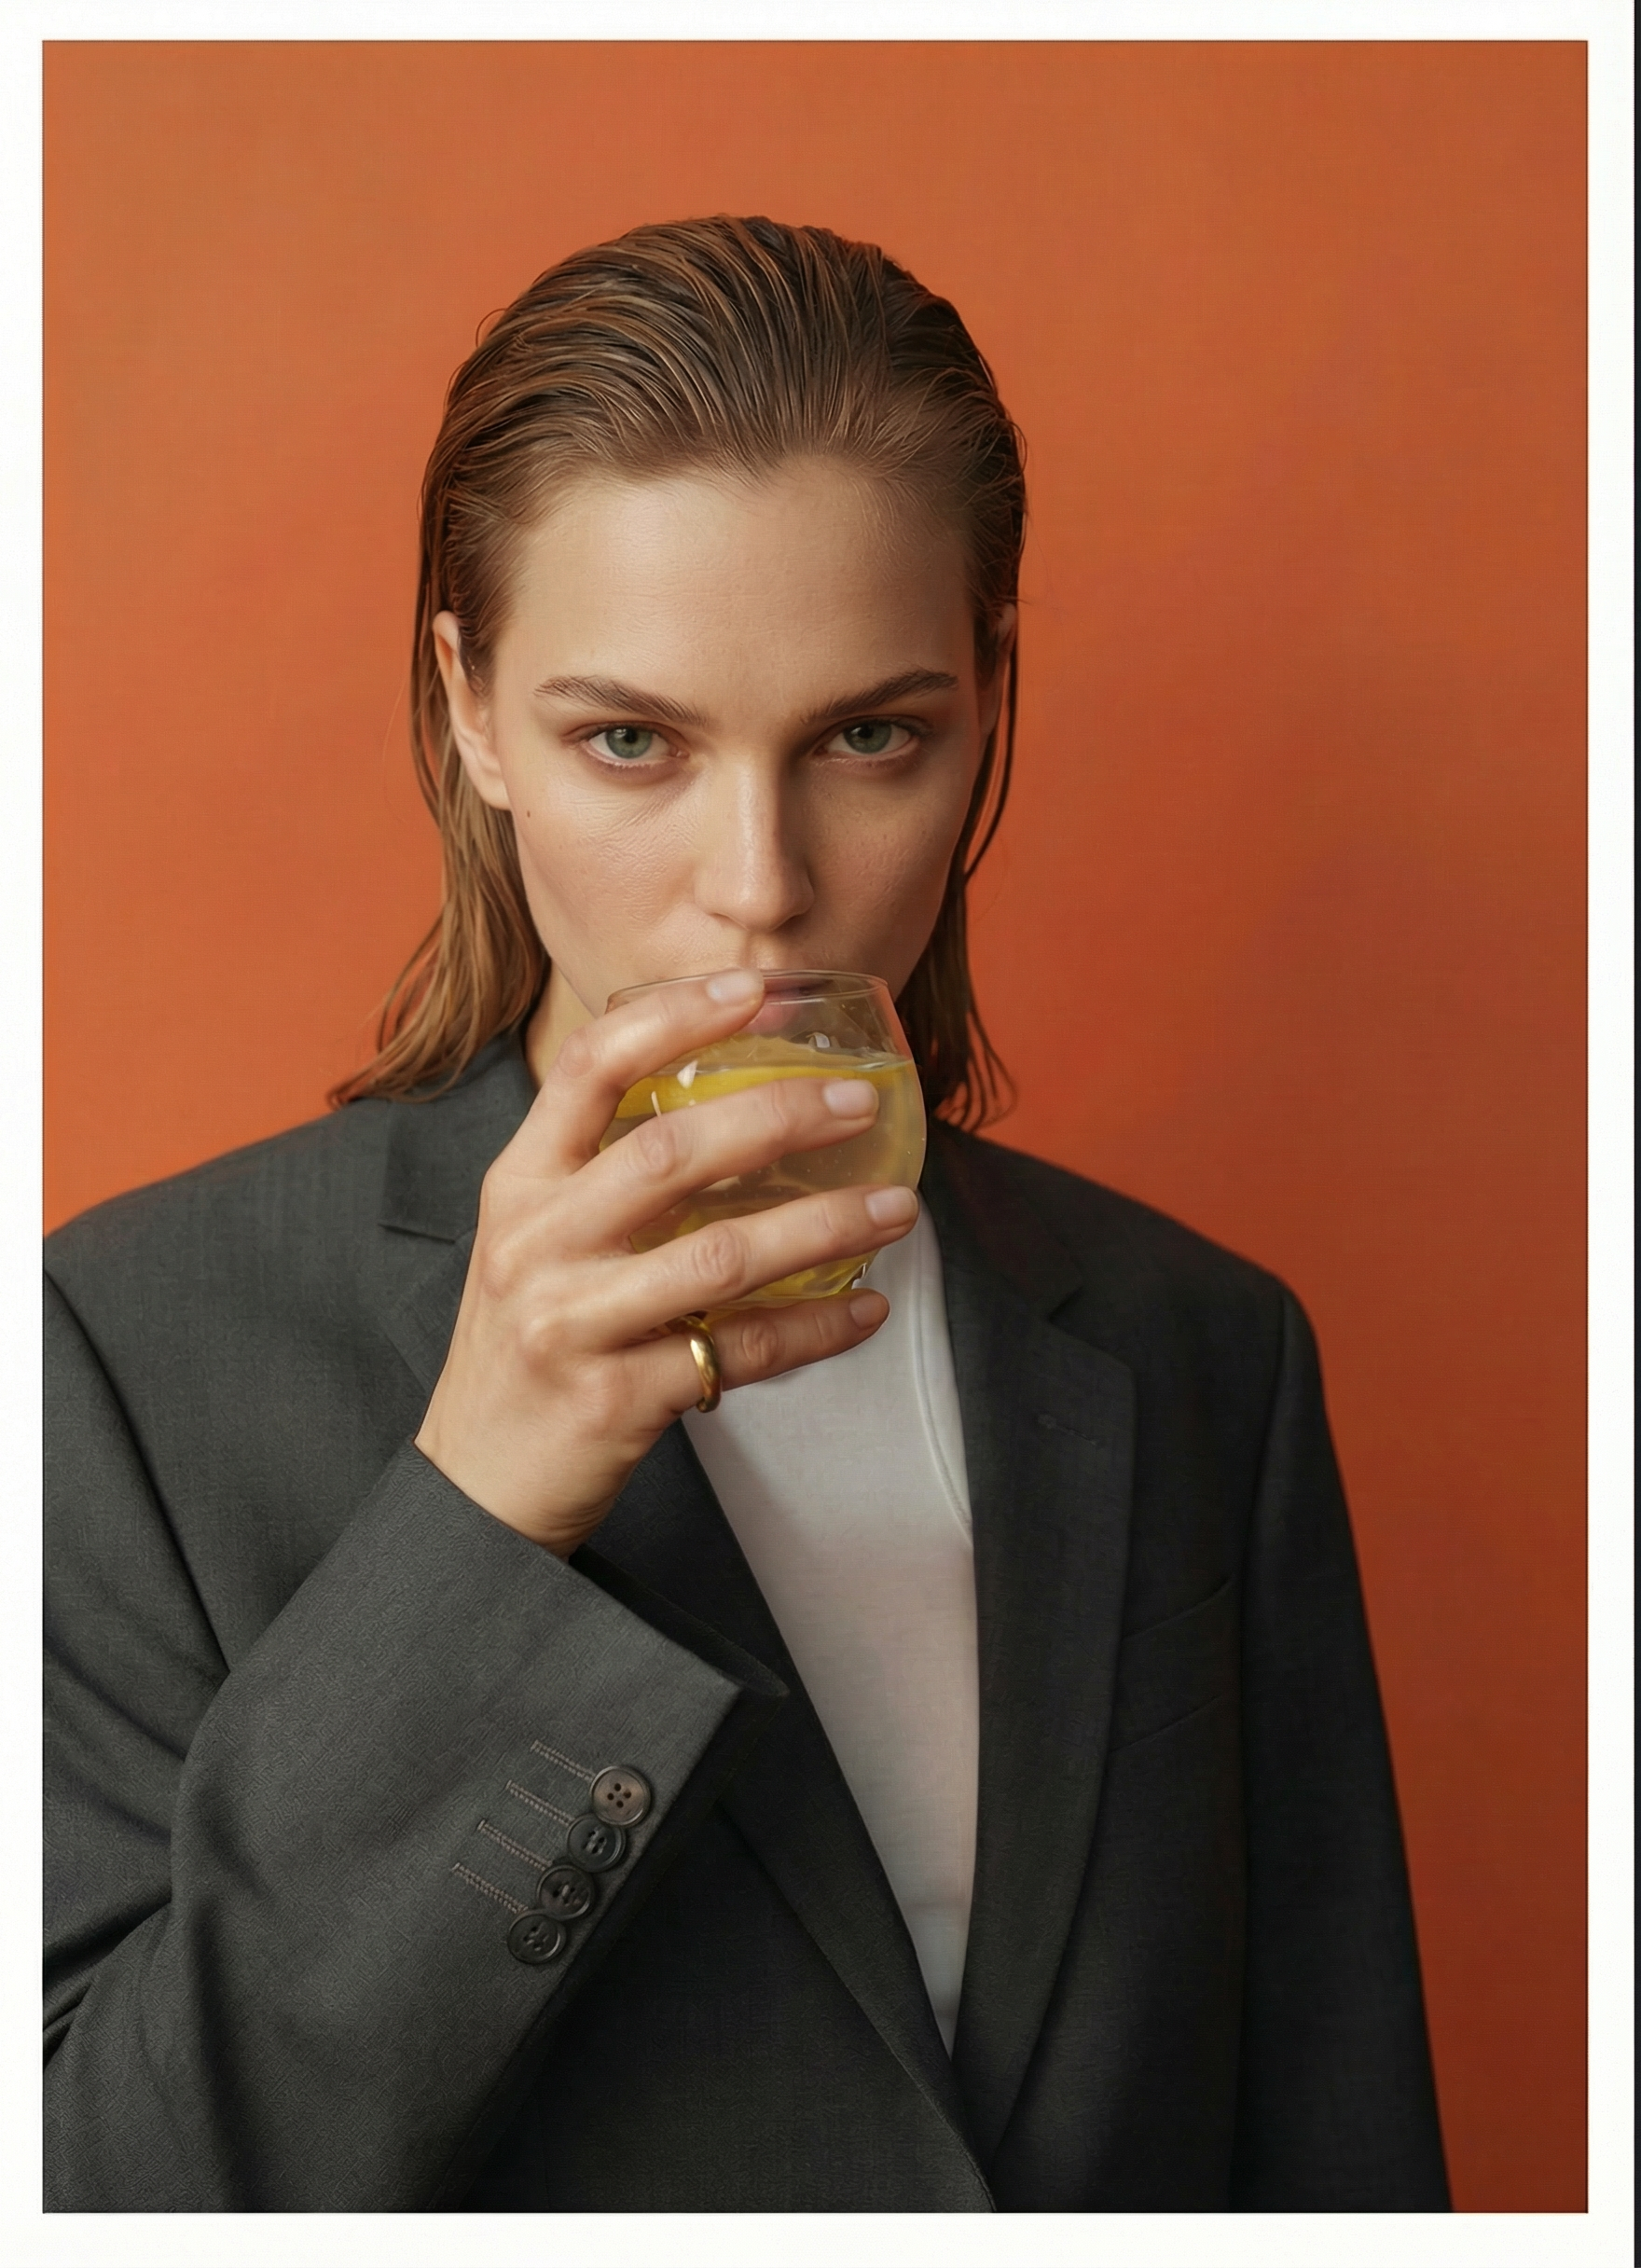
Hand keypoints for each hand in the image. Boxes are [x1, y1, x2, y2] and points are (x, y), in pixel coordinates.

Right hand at [414, 968, 917, 1556]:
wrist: (479, 1480)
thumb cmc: (530, 1341)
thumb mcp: (535, 1239)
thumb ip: (603, 1171)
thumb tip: (735, 1098)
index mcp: (518, 1185)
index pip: (587, 1067)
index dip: (675, 1015)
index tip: (757, 986)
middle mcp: (537, 1243)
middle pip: (668, 1153)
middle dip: (779, 1116)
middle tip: (860, 1102)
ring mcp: (574, 1323)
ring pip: (720, 1256)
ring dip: (825, 1225)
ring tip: (899, 1207)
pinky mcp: (619, 1398)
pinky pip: (742, 1350)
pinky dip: (817, 1328)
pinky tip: (868, 1307)